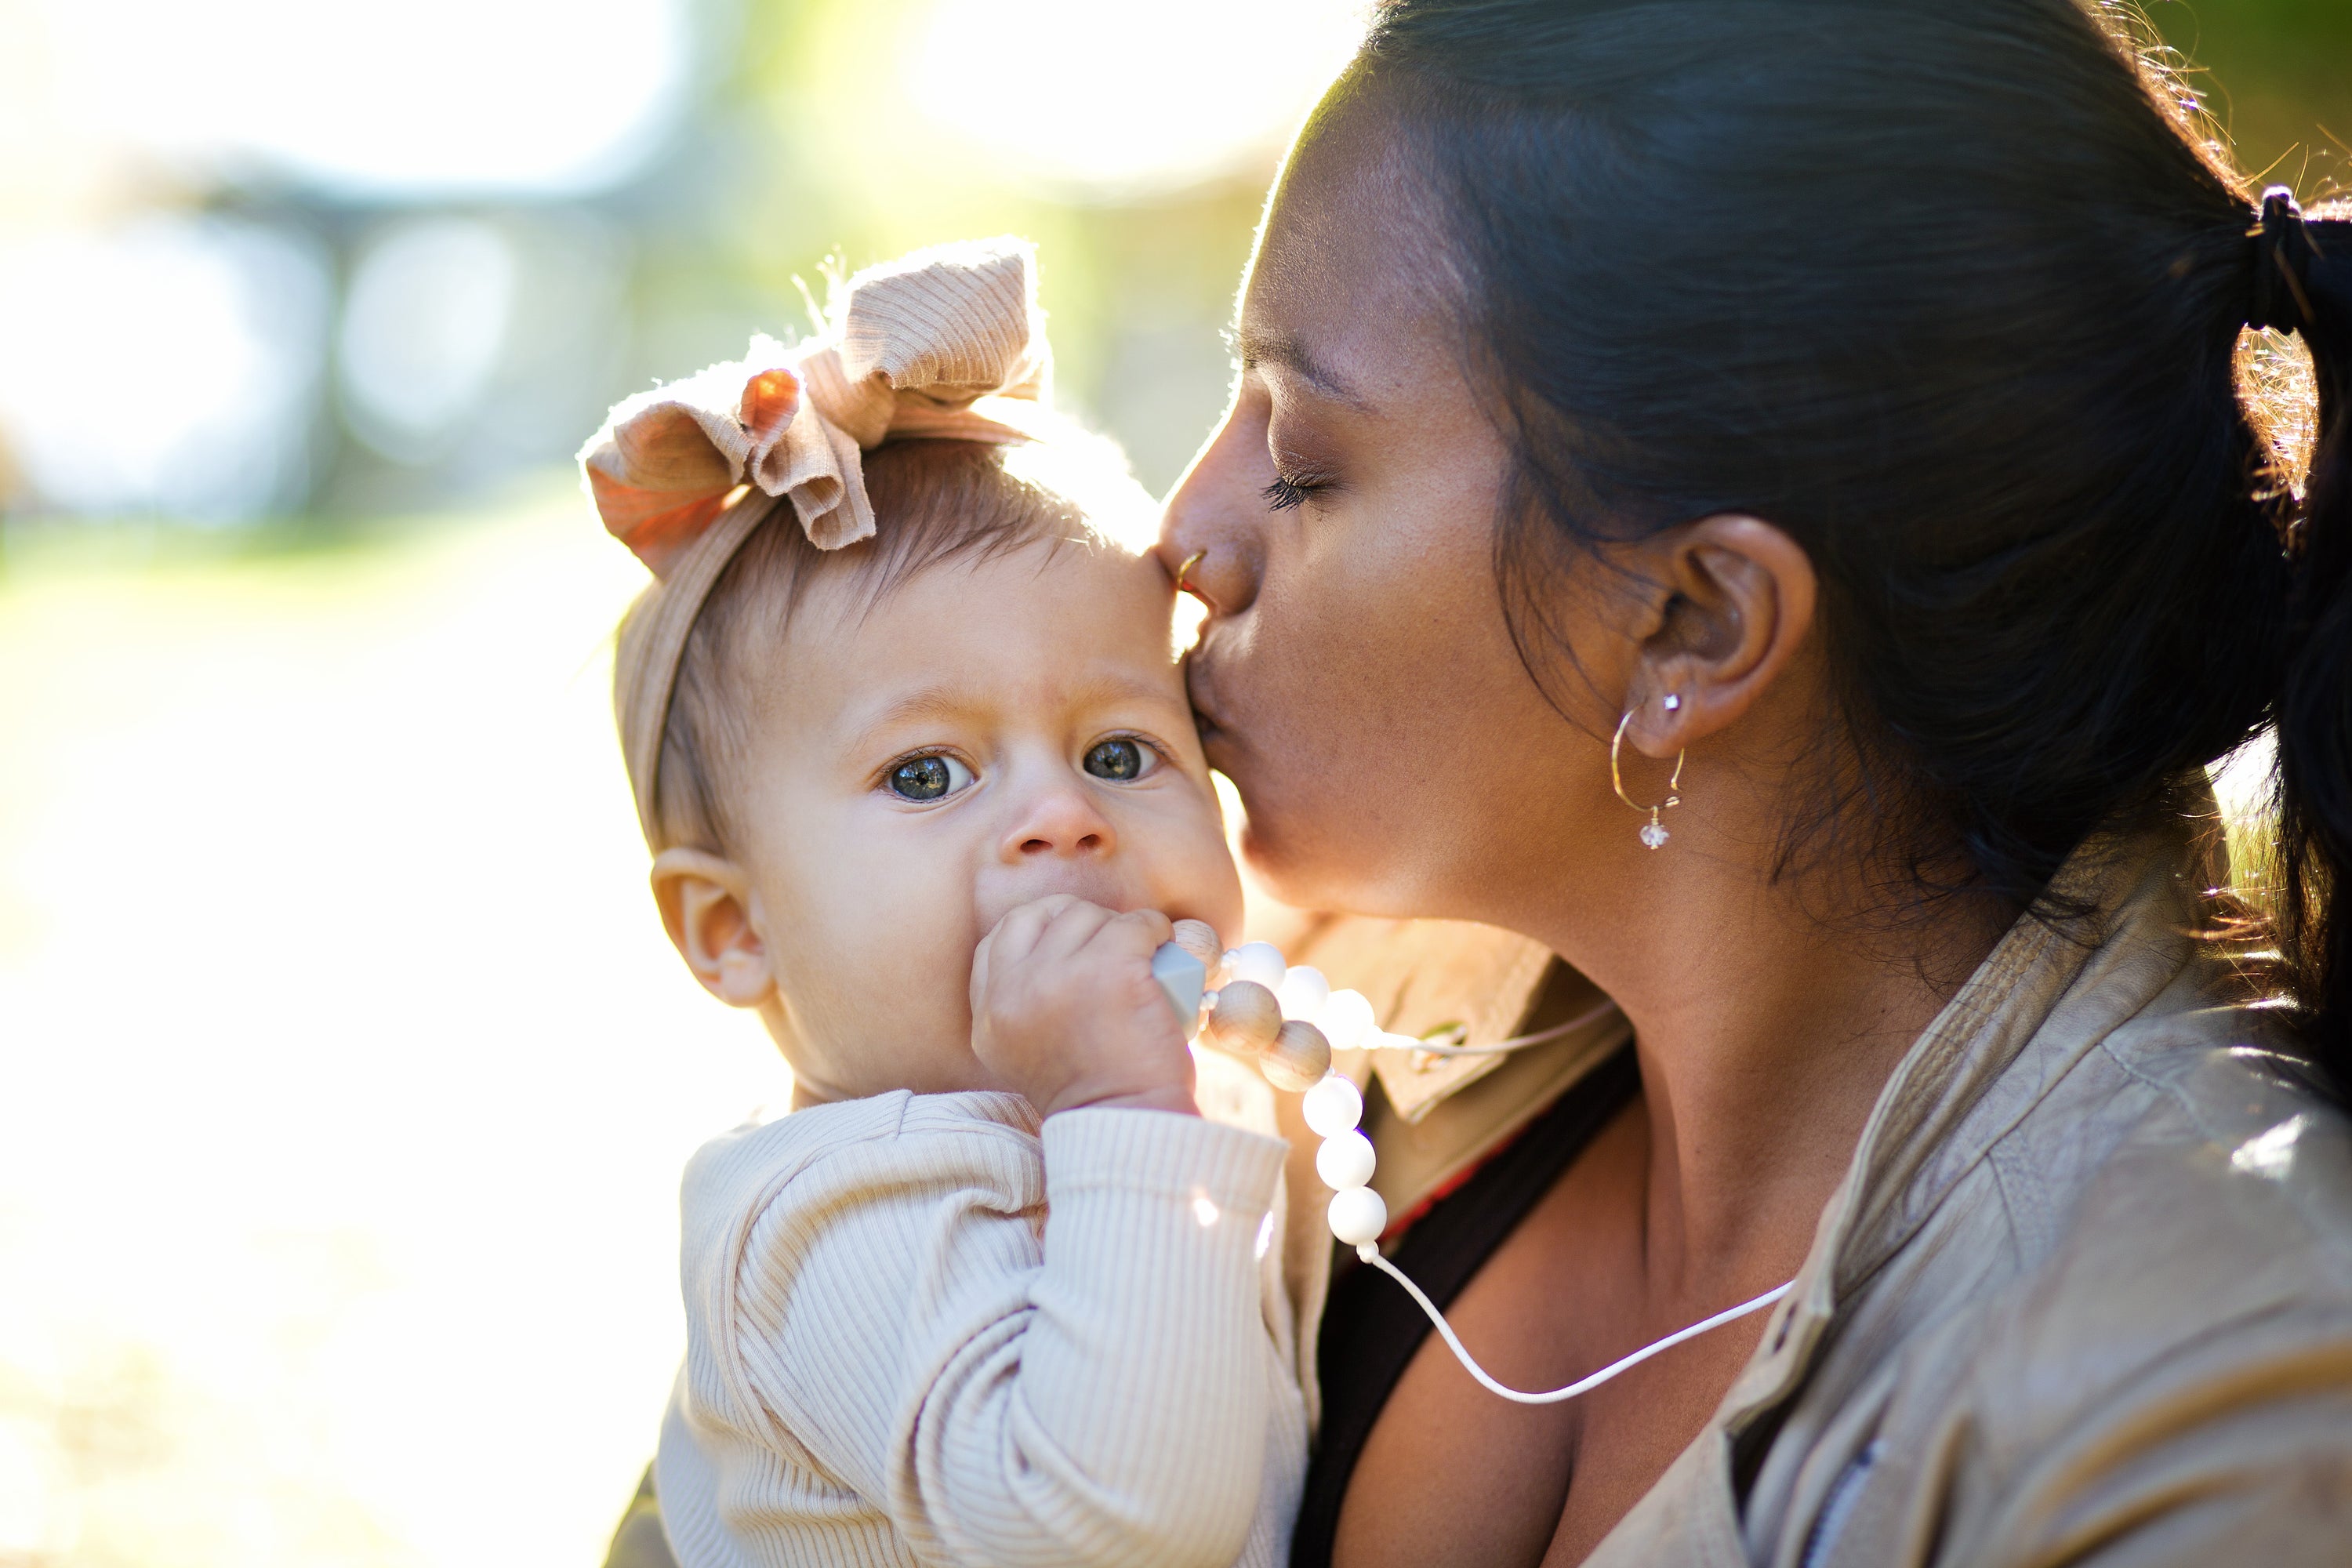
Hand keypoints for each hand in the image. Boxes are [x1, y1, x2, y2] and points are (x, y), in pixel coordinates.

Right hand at [969, 895, 1194, 1118]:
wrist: (1129, 1128)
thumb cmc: (1092, 1095)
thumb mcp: (1024, 1054)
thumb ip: (1021, 1005)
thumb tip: (1053, 950)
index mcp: (989, 1017)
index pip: (997, 939)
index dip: (1037, 930)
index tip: (1069, 943)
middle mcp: (1014, 993)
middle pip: (1042, 917)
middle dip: (1079, 923)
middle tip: (1110, 947)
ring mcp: (1060, 977)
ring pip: (1089, 917)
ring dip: (1119, 928)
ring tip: (1140, 953)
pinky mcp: (1112, 970)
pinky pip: (1135, 925)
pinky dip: (1154, 930)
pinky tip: (1162, 945)